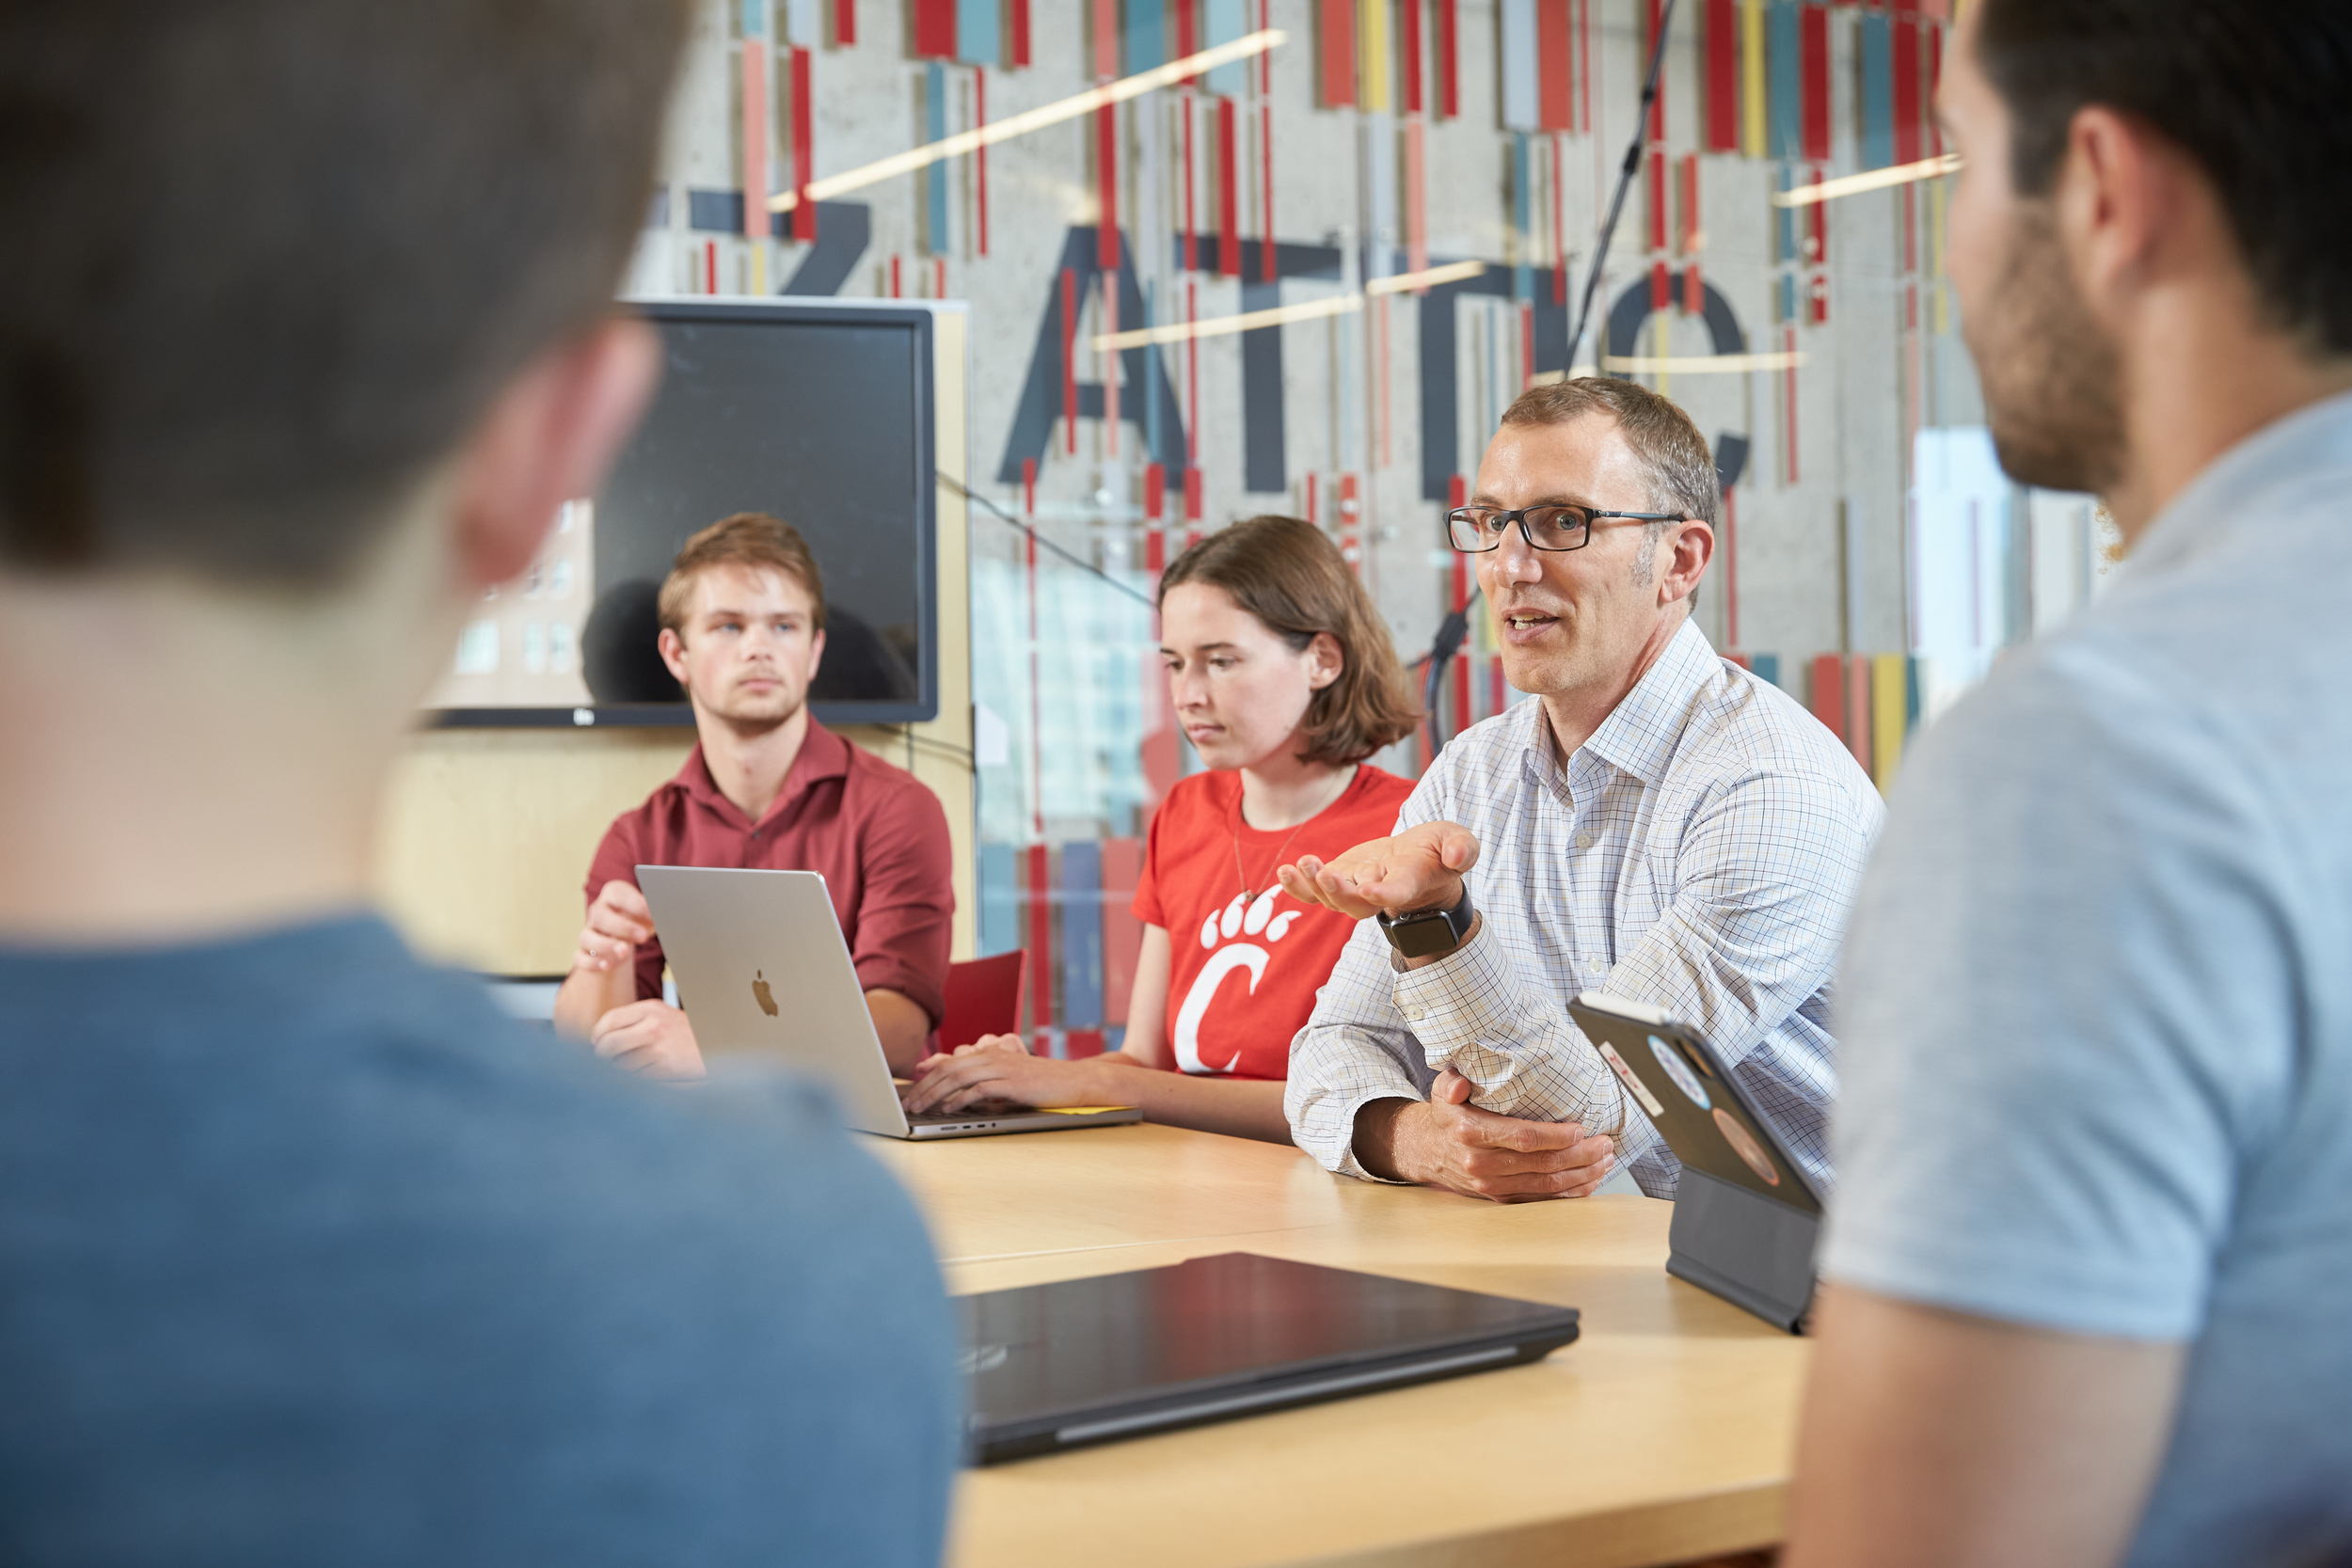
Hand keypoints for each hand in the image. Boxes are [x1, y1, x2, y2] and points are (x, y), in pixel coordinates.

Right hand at [573, 879, 653, 974]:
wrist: (624, 935)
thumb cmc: (640, 918)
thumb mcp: (651, 912)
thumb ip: (658, 911)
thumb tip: (671, 914)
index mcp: (614, 894)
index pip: (619, 893)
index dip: (636, 903)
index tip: (653, 914)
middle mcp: (598, 912)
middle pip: (600, 916)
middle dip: (622, 927)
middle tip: (643, 936)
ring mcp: (588, 932)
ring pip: (587, 938)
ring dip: (606, 946)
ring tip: (624, 953)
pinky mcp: (583, 952)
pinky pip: (580, 957)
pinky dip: (592, 963)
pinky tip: (607, 966)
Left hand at [589, 999, 705, 1080]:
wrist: (719, 1045)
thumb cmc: (686, 1034)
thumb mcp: (662, 1016)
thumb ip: (634, 1022)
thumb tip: (599, 1039)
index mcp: (650, 1009)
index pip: (608, 1021)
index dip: (597, 1035)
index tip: (596, 1044)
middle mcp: (653, 1026)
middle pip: (608, 1045)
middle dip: (601, 1056)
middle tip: (605, 1060)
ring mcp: (659, 1048)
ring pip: (621, 1065)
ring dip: (621, 1070)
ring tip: (636, 1066)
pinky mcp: (665, 1069)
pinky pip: (637, 1078)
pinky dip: (638, 1079)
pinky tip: (649, 1073)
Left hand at [902, 1033, 1114, 1114]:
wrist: (1075, 1081)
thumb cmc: (1043, 1083)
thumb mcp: (1011, 1079)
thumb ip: (987, 1082)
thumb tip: (960, 1097)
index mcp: (991, 1054)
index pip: (952, 1061)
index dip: (929, 1072)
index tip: (912, 1084)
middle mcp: (993, 1056)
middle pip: (949, 1069)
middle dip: (925, 1087)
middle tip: (909, 1104)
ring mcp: (1002, 1068)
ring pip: (958, 1078)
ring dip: (935, 1094)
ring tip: (921, 1108)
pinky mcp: (1012, 1083)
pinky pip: (979, 1090)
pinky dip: (960, 1099)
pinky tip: (949, 1109)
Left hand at [1276, 820, 1480, 919]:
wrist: (1420, 862)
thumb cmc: (1439, 853)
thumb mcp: (1459, 842)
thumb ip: (1463, 849)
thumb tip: (1459, 856)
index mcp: (1409, 884)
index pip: (1397, 894)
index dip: (1384, 895)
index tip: (1370, 891)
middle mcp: (1379, 894)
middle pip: (1356, 905)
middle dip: (1339, 893)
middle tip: (1326, 875)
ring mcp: (1355, 890)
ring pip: (1331, 899)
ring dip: (1314, 885)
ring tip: (1303, 864)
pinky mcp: (1339, 881)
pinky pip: (1314, 891)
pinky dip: (1297, 886)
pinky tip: (1283, 872)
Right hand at [1358, 1067, 1615, 1201]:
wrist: (1427, 1151)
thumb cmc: (1447, 1116)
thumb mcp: (1442, 1091)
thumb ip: (1452, 1081)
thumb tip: (1460, 1083)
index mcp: (1471, 1133)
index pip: (1522, 1138)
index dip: (1555, 1137)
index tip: (1580, 1129)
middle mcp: (1481, 1163)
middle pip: (1541, 1164)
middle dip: (1580, 1155)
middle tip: (1605, 1144)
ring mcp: (1491, 1185)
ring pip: (1546, 1184)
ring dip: (1581, 1175)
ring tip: (1605, 1161)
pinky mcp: (1499, 1198)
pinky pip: (1541, 1199)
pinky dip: (1569, 1193)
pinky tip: (1589, 1181)